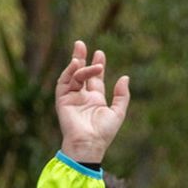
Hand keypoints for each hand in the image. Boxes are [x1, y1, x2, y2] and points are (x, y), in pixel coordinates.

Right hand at [56, 40, 129, 163]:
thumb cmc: (103, 132)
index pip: (95, 79)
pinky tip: (76, 65)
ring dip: (77, 65)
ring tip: (82, 55)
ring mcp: (71, 98)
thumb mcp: (118, 112)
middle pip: (80, 73)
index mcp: (95, 100)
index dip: (97, 65)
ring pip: (72, 76)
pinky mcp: (62, 100)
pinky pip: (63, 83)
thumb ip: (122, 95)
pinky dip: (69, 73)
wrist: (89, 143)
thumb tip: (125, 77)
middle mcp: (82, 97)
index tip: (100, 53)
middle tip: (80, 43)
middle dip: (80, 58)